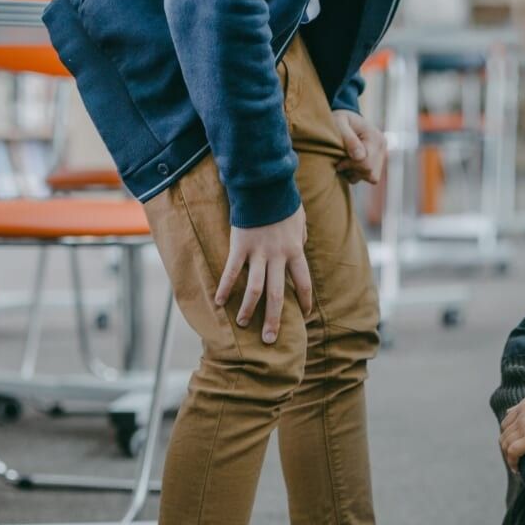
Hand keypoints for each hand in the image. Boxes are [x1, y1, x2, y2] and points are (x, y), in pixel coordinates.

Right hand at [214, 206, 313, 343]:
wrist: (264, 185)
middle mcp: (278, 257)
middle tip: (270, 339)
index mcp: (295, 251)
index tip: (305, 314)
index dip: (304, 300)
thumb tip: (301, 248)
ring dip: (248, 309)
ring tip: (243, 324)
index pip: (303, 282)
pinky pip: (231, 272)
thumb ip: (300, 238)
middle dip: (273, 320)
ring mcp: (258, 253)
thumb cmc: (283, 202)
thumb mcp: (299, 221)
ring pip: (255, 289)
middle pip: (277, 295)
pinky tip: (220, 302)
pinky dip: (225, 288)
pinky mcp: (239, 246)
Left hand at [333, 110, 385, 184]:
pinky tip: (350, 166)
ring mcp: (382, 155)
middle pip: (370, 172)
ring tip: (345, 163)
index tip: (339, 161)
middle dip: (353, 170)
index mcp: (375, 137)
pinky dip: (359, 175)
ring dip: (356, 174)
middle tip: (340, 163)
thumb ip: (348, 139)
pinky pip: (371, 177)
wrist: (348, 118)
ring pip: (372, 177)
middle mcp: (382, 147)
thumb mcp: (339, 123)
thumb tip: (359, 157)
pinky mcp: (378, 161)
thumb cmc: (340, 119)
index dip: (350, 166)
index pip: (366, 163)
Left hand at [499, 385, 524, 470]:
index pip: (507, 423)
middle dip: (507, 448)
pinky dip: (512, 462)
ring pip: (506, 444)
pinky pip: (513, 452)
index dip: (508, 436)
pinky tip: (518, 469)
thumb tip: (517, 409)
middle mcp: (521, 414)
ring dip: (509, 457)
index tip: (515, 446)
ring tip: (517, 467)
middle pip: (504, 435)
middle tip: (516, 459)